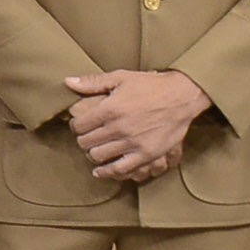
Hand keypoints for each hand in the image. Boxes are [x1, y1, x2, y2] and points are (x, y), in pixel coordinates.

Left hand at [67, 69, 212, 180]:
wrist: (182, 96)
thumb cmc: (151, 85)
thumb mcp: (121, 77)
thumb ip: (93, 82)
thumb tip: (68, 82)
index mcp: (110, 109)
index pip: (78, 126)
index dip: (75, 126)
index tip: (79, 125)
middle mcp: (119, 128)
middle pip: (86, 142)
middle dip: (83, 139)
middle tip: (88, 136)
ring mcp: (132, 143)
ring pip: (98, 156)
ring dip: (93, 153)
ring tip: (96, 149)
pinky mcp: (146, 154)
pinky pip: (120, 169)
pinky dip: (107, 172)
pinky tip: (101, 170)